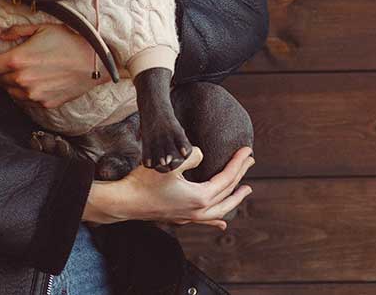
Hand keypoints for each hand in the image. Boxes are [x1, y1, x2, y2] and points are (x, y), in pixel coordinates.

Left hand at [0, 23, 109, 108]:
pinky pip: (29, 100)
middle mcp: (21, 80)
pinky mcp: (44, 103)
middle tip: (16, 64)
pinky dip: (30, 93)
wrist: (93, 62)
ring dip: (15, 84)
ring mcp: (33, 94)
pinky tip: (42, 82)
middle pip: (0, 81)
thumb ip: (17, 31)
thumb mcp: (42, 28)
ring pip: (12, 92)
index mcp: (17, 60)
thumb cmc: (68, 41)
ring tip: (30, 73)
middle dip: (4, 73)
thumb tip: (2, 36)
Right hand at [84, 146, 254, 228]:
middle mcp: (199, 210)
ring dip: (235, 199)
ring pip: (220, 209)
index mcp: (200, 197)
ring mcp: (190, 217)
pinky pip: (206, 220)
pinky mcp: (180, 218)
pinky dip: (217, 220)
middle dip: (241, 175)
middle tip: (250, 160)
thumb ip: (190, 156)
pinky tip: (222, 225)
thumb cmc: (144, 182)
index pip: (226, 177)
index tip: (247, 150)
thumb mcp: (169, 163)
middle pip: (227, 192)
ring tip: (247, 190)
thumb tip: (202, 153)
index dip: (238, 163)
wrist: (124, 202)